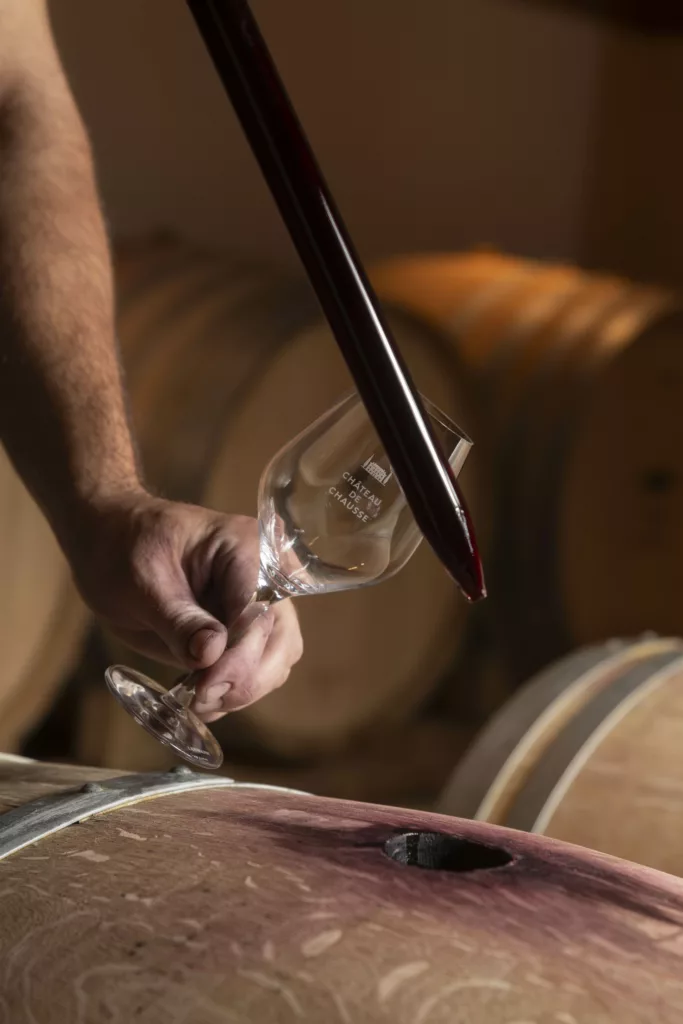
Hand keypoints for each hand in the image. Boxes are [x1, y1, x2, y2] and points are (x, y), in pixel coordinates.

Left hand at [66, 491, 302, 721]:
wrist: (107, 542)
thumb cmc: (123, 549)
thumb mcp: (142, 582)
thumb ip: (179, 619)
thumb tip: (211, 655)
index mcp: (246, 548)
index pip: (260, 610)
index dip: (239, 655)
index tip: (205, 686)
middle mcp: (265, 577)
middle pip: (280, 640)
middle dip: (245, 678)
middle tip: (199, 698)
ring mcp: (256, 607)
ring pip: (275, 661)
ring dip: (240, 689)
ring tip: (194, 700)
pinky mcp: (242, 632)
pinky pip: (254, 670)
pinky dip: (231, 691)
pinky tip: (198, 699)